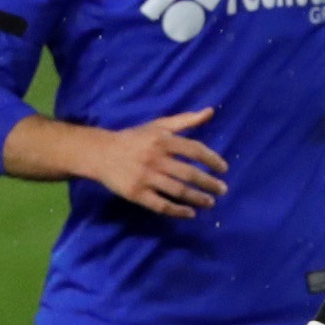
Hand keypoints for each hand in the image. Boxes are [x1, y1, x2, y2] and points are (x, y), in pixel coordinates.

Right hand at [75, 110, 226, 217]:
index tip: (223, 169)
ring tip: (210, 202)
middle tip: (222, 190)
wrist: (101, 153)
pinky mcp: (137, 194)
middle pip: (189, 173)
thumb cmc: (134, 139)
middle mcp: (156, 159)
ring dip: (198, 198)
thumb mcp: (158, 126)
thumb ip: (185, 120)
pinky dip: (178, 211)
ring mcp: (146, 177)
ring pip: (178, 190)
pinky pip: (161, 205)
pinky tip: (190, 213)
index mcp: (162, 140)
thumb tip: (211, 111)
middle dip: (209, 183)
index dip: (212, 160)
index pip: (194, 150)